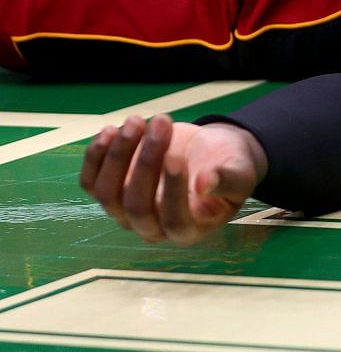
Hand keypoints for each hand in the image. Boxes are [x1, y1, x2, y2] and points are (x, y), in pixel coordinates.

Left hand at [79, 114, 266, 244]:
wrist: (211, 154)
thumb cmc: (230, 167)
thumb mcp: (240, 174)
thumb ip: (226, 181)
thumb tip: (204, 185)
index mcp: (189, 231)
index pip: (174, 219)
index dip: (172, 190)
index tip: (176, 155)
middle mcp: (153, 228)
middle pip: (136, 205)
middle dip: (146, 162)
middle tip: (162, 123)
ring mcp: (125, 212)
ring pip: (107, 192)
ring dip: (118, 154)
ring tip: (137, 120)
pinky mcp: (109, 191)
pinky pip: (90, 182)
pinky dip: (95, 156)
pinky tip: (110, 130)